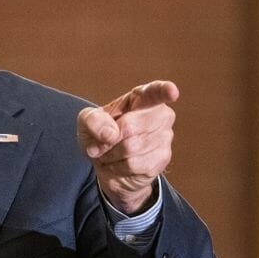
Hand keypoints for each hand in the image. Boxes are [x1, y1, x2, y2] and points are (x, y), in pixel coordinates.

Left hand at [77, 80, 178, 214]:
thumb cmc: (101, 134)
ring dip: (111, 155)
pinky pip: (134, 165)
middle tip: (102, 143)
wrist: (108, 164)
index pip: (156, 91)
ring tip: (110, 153)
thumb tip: (111, 134)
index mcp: (143, 97)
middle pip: (131, 127)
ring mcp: (165, 136)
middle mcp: (160, 114)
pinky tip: (120, 164)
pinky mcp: (163, 158)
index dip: (164, 90)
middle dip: (109, 139)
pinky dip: (118, 167)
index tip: (171, 92)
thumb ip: (94, 121)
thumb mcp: (87, 122)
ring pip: (131, 148)